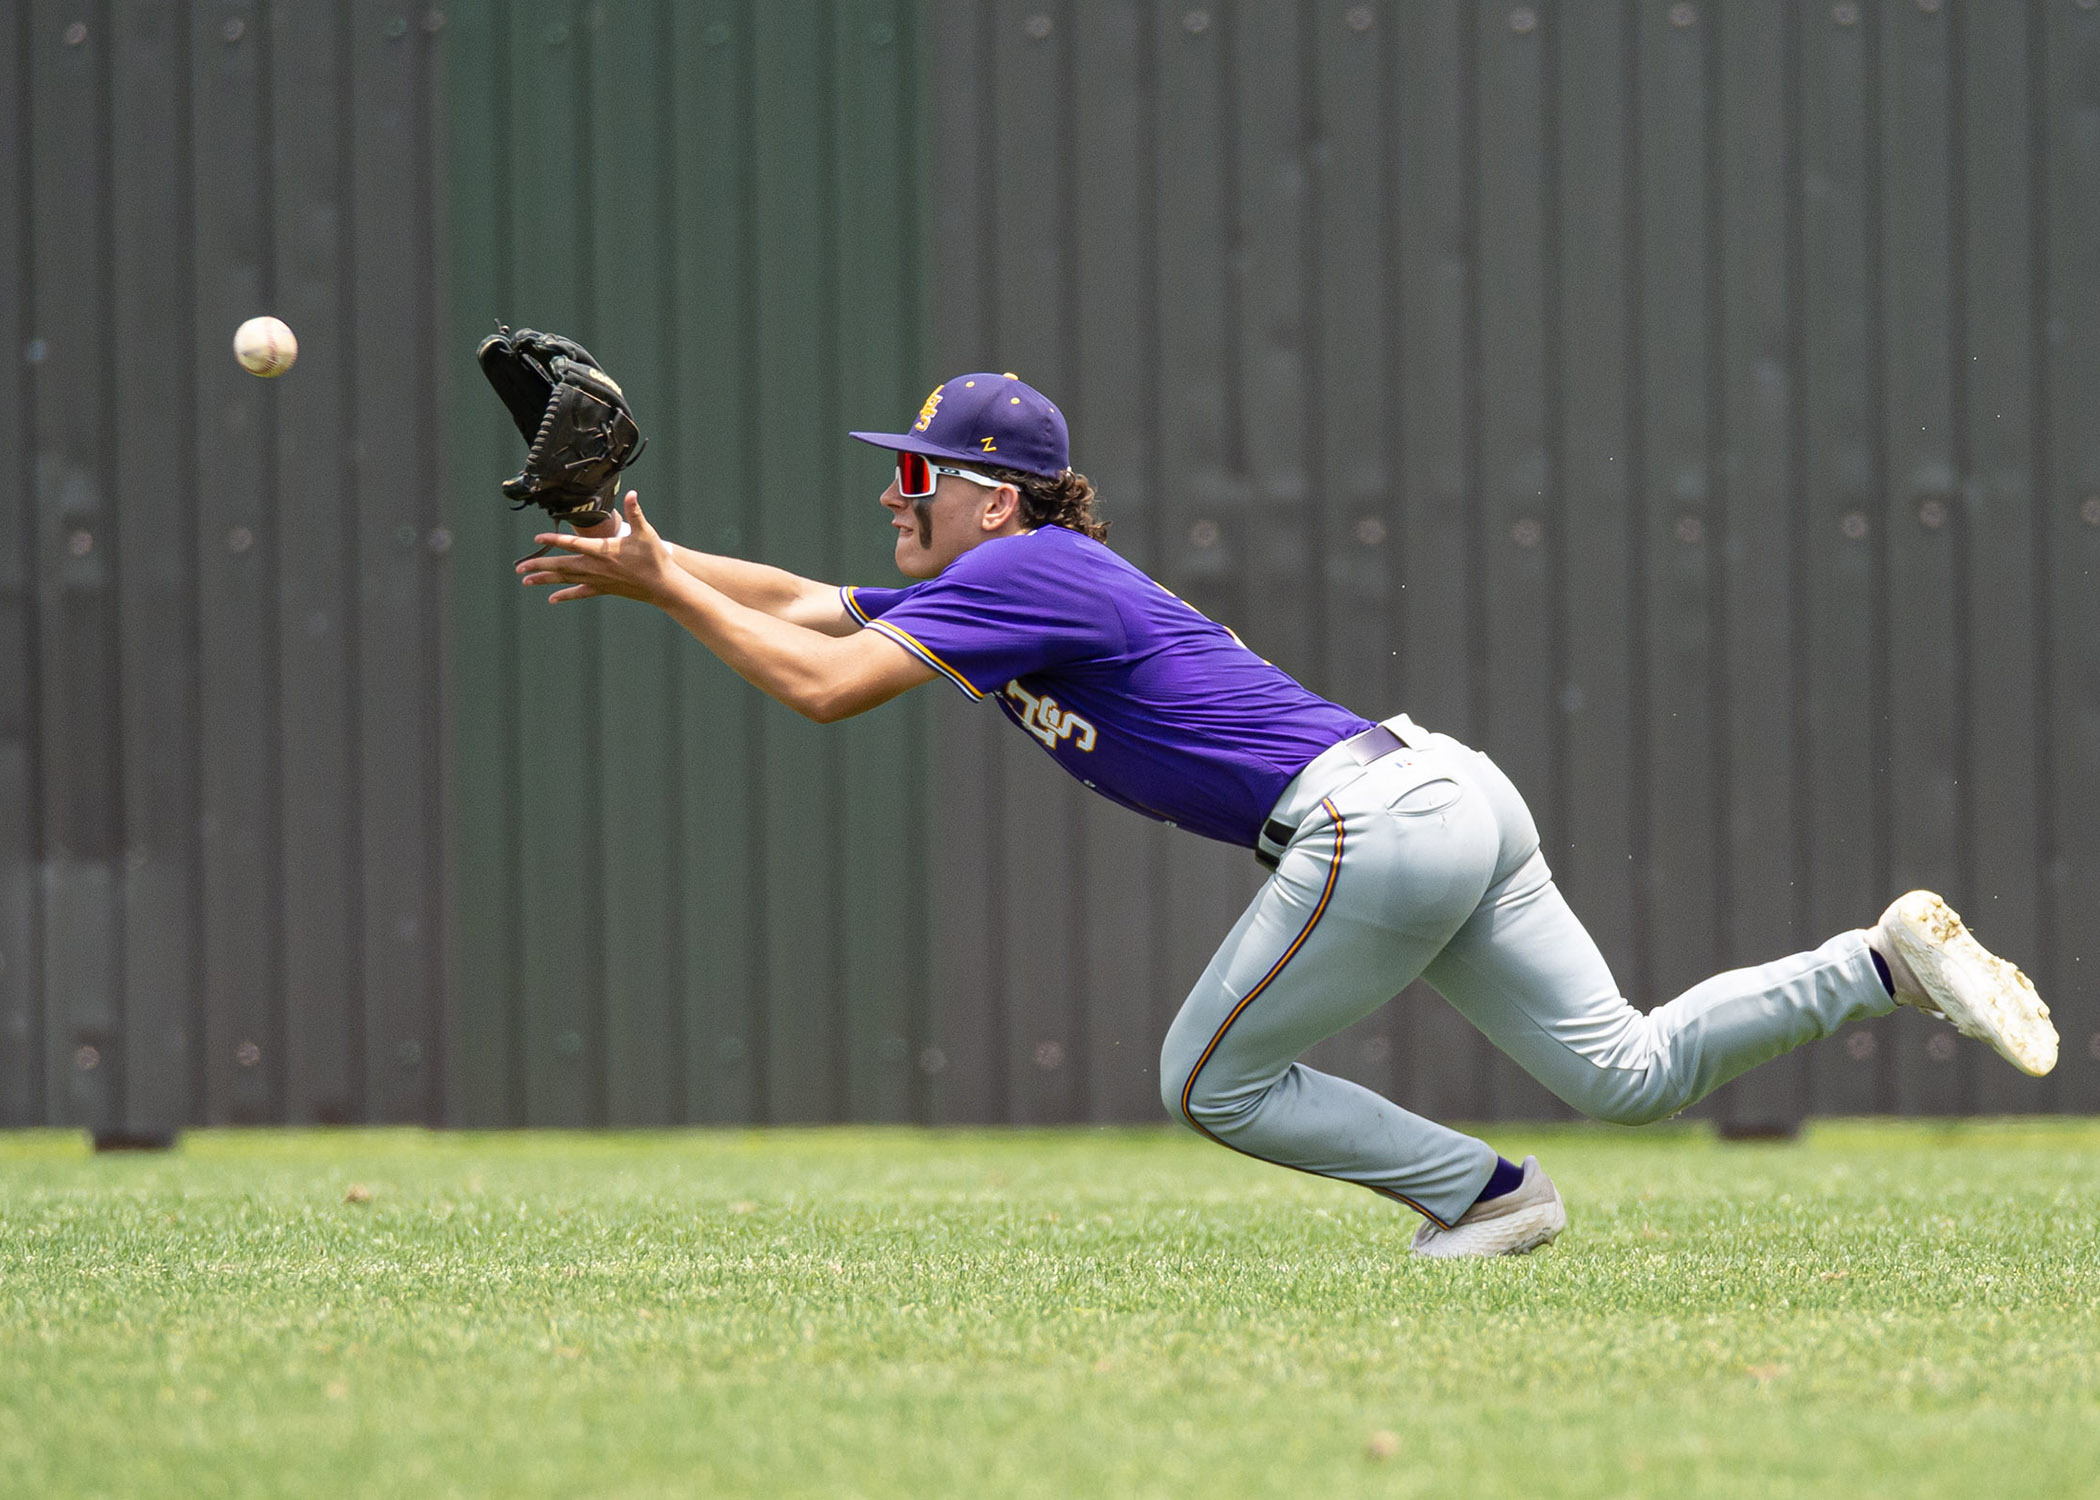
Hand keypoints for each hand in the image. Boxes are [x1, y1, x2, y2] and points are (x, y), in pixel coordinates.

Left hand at [516, 491, 675, 604]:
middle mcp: (596, 567)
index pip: (573, 544)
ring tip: (526, 580)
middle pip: (562, 566)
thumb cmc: (655, 558)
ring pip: (566, 580)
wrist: (664, 586)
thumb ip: (636, 512)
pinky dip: (565, 595)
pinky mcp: (603, 589)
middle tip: (519, 567)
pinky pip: (580, 593)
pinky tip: (552, 599)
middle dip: (539, 566)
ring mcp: (598, 580)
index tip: (537, 538)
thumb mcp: (646, 532)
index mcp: (603, 551)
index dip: (554, 540)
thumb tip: (633, 494)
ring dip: (545, 580)